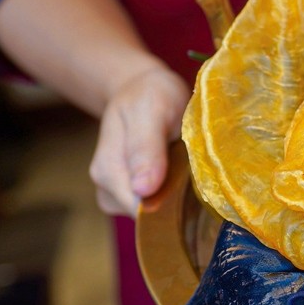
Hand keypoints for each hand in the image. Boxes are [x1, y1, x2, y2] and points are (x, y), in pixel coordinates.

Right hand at [89, 66, 190, 215]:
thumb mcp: (151, 111)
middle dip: (174, 202)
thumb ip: (146, 148)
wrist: (141, 88)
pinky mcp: (132, 192)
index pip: (138, 209)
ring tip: (188, 168)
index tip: (193, 187)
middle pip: (146, 216)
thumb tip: (143, 190)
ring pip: (153, 213)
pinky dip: (173, 195)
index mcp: (108, 169)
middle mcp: (107, 186)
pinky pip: (156, 205)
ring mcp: (118, 191)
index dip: (168, 205)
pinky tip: (182, 174)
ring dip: (175, 198)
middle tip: (195, 173)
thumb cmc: (148, 95)